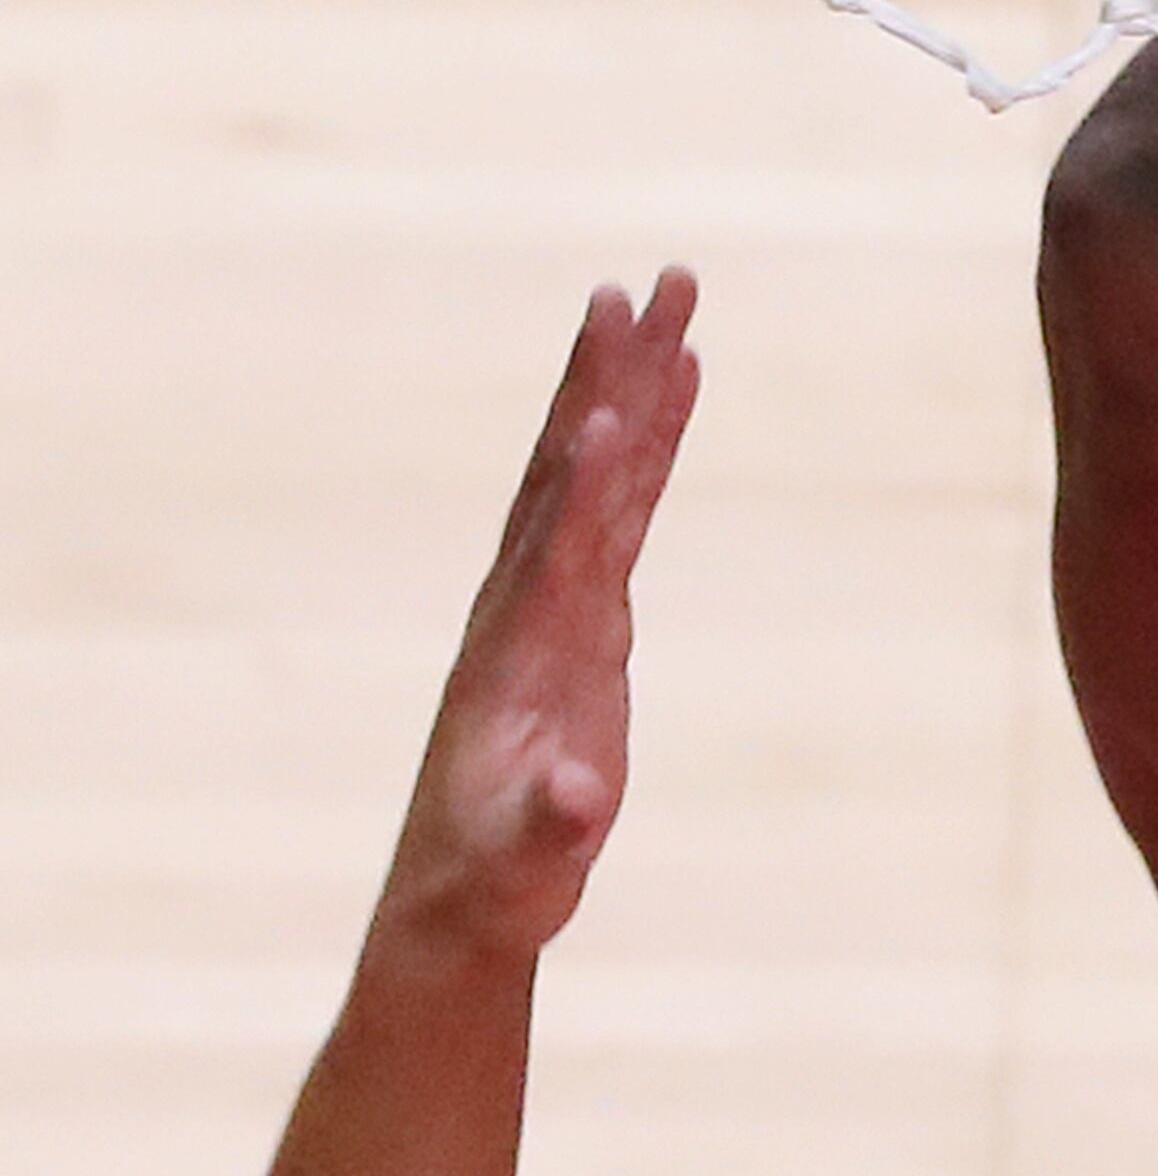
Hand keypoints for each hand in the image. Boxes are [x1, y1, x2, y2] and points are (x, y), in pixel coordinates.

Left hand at [377, 274, 700, 962]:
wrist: (462, 892)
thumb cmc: (493, 883)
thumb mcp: (523, 868)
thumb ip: (553, 827)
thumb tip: (579, 797)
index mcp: (514, 656)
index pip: (556, 552)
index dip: (585, 488)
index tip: (610, 412)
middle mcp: (528, 605)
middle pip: (573, 470)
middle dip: (610, 377)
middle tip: (648, 283)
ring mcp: (555, 601)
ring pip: (598, 470)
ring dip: (633, 383)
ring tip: (670, 297)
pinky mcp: (586, 614)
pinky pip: (624, 507)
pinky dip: (651, 443)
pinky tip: (676, 384)